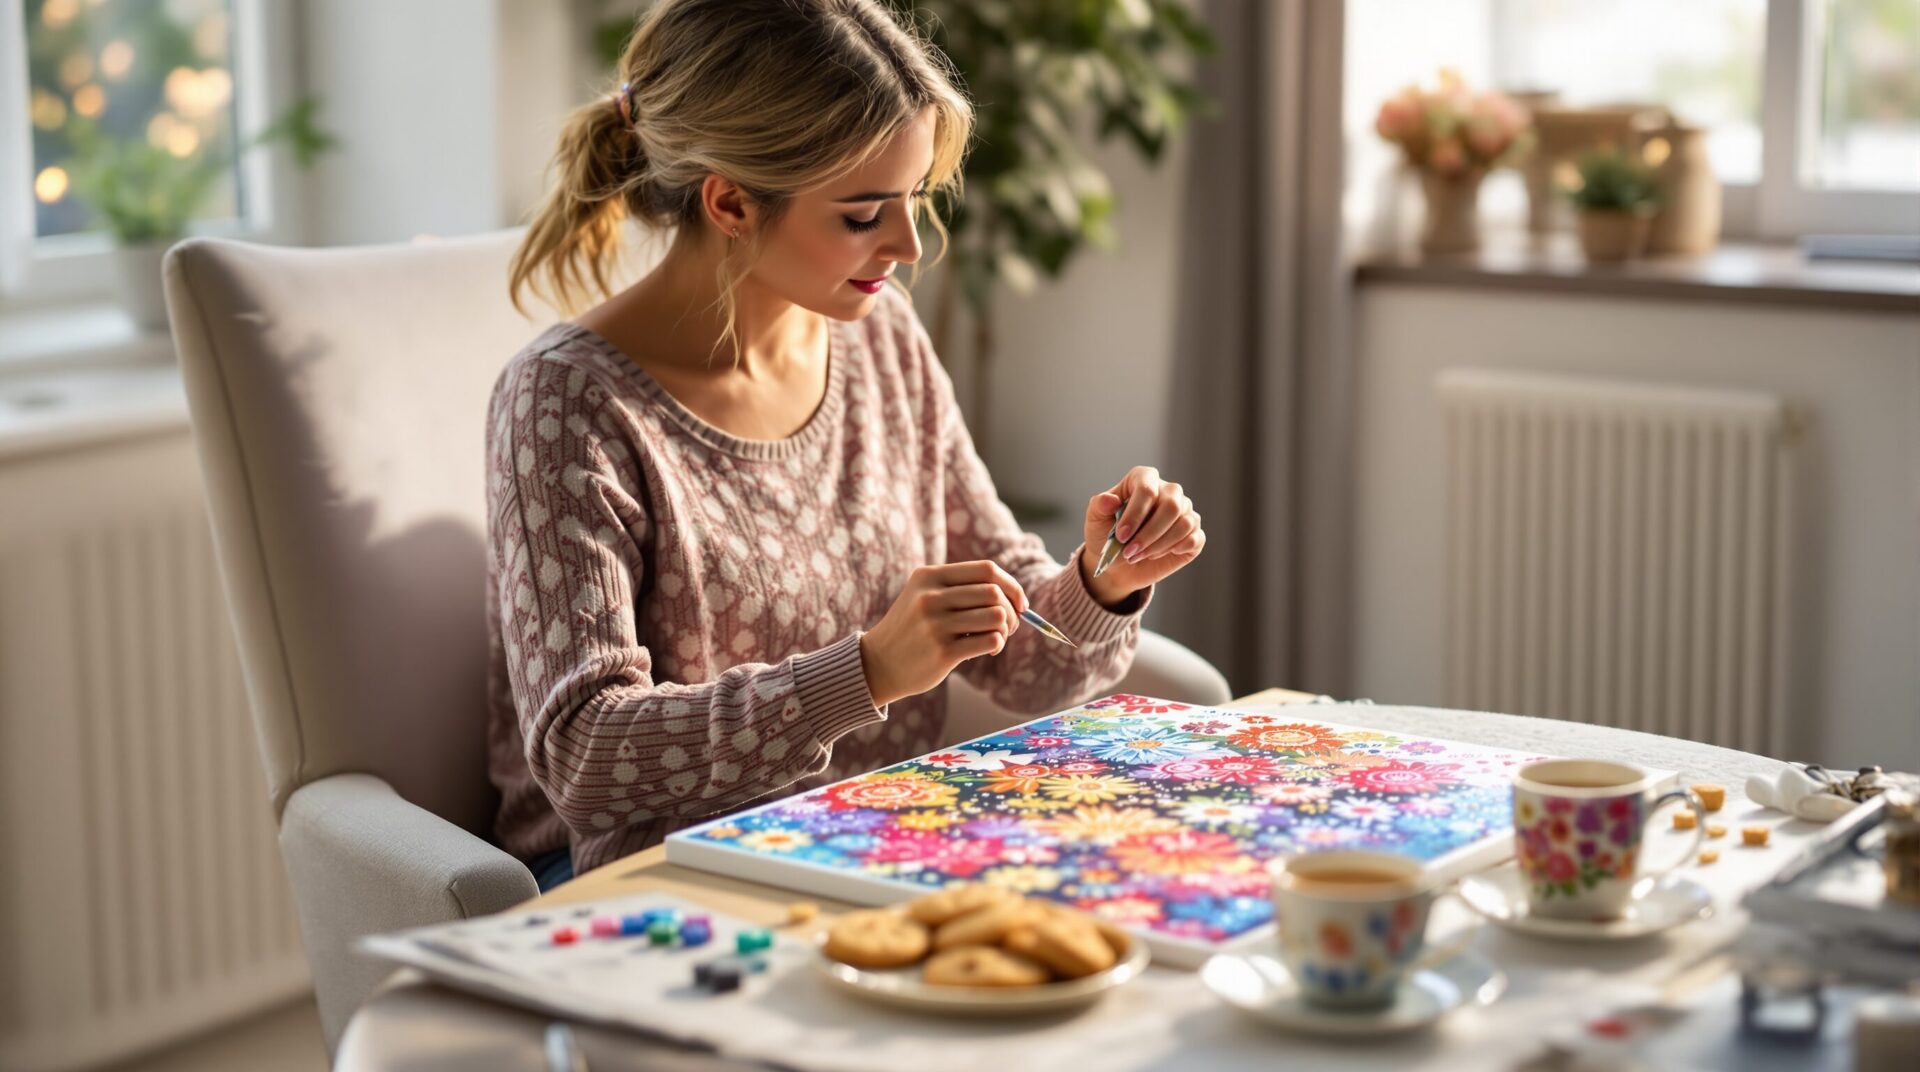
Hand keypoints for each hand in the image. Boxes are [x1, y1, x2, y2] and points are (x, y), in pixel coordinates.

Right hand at [859, 561, 1028, 706]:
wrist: (877, 663)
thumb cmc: (912, 629)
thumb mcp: (925, 596)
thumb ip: (961, 589)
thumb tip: (1014, 596)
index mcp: (929, 577)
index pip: (986, 570)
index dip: (1011, 585)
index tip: (1020, 603)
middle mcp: (931, 597)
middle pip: (994, 593)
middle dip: (1012, 611)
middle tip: (1008, 625)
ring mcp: (935, 625)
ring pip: (996, 616)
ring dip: (1005, 629)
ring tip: (997, 638)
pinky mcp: (942, 652)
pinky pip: (990, 641)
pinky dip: (997, 644)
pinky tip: (988, 650)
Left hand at [1079, 466, 1205, 605]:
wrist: (1117, 565)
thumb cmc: (1107, 536)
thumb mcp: (1096, 520)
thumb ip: (1100, 506)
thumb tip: (1111, 499)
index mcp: (1144, 479)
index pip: (1147, 489)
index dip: (1135, 514)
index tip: (1121, 536)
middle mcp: (1169, 491)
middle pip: (1171, 506)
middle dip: (1149, 533)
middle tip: (1129, 552)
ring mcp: (1185, 511)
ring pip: (1184, 524)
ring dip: (1158, 545)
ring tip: (1138, 555)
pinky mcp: (1194, 533)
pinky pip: (1194, 539)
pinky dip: (1174, 550)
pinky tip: (1156, 554)